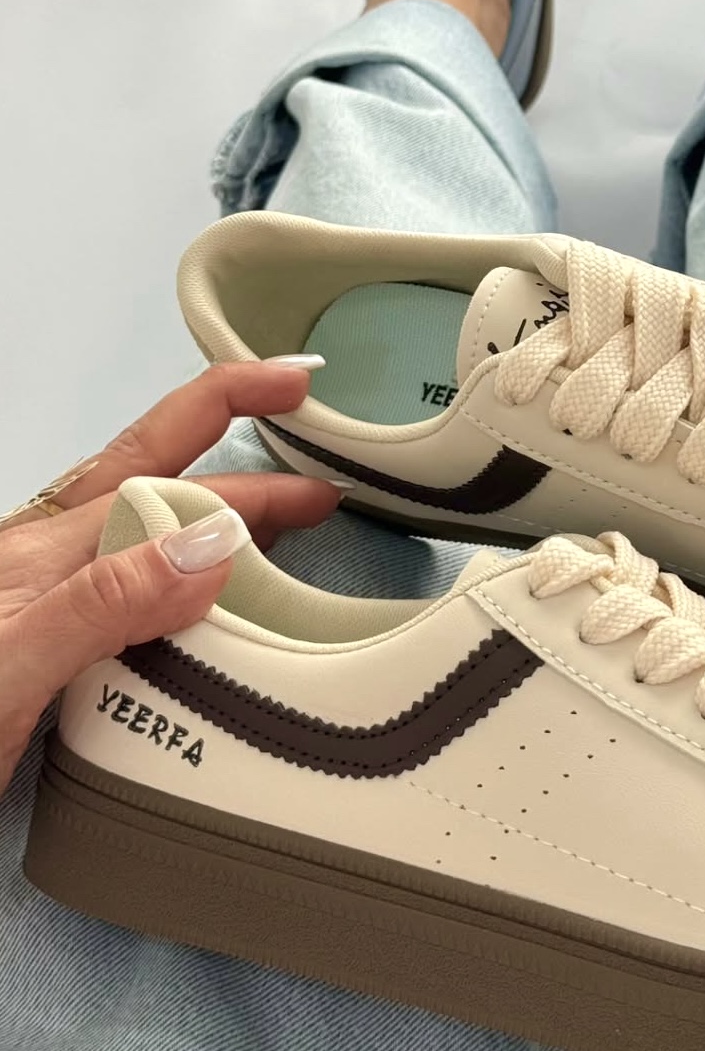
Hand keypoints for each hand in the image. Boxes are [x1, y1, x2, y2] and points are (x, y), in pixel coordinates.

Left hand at [0, 362, 341, 796]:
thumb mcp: (10, 664)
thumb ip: (105, 603)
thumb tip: (214, 542)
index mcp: (49, 549)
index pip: (159, 462)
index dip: (228, 405)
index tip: (297, 385)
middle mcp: (56, 564)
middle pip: (171, 494)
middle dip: (254, 483)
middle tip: (326, 493)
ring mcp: (58, 605)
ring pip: (160, 542)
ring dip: (228, 526)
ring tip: (286, 530)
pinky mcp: (63, 650)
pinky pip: (149, 598)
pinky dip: (202, 589)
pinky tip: (220, 607)